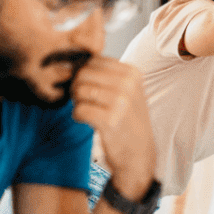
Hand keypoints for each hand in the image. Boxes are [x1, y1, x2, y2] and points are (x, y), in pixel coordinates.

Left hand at [72, 57, 155, 197]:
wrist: (138, 154)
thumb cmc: (127, 121)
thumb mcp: (126, 91)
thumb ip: (106, 75)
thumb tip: (74, 62)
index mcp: (132, 72)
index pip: (95, 60)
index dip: (83, 72)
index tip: (86, 86)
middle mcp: (128, 84)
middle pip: (84, 73)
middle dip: (77, 86)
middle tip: (82, 99)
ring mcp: (121, 102)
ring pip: (80, 90)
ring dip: (77, 102)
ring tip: (87, 110)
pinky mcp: (110, 120)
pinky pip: (79, 110)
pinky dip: (77, 116)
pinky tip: (87, 121)